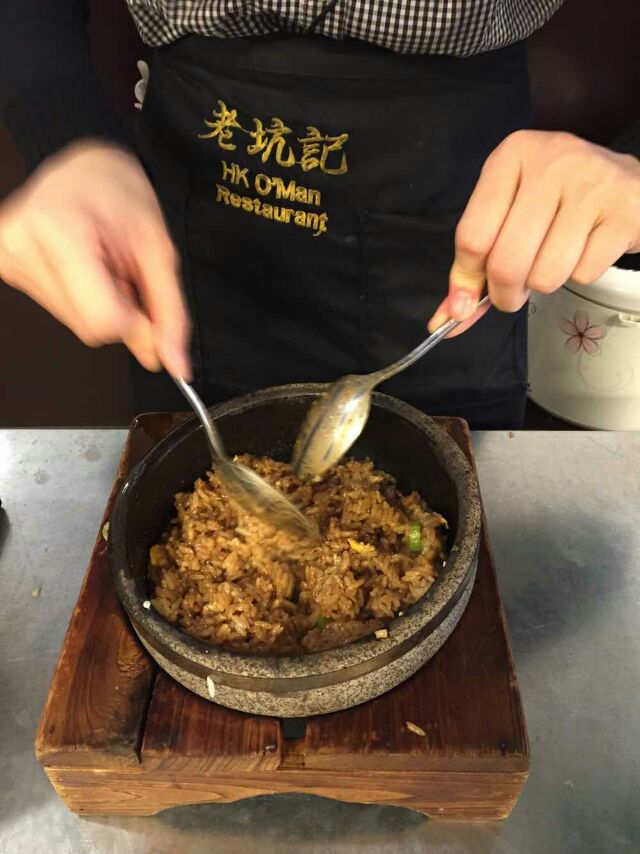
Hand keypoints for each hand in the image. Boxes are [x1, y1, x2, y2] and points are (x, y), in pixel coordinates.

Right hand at [0, 140, 190, 376]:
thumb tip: (176, 364)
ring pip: (75, 325)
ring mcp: (5, 256)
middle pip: (89, 328)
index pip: (103, 320)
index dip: (133, 319)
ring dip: (99, 304)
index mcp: (58, 229)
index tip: (138, 290)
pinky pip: (59, 311)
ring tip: (99, 262)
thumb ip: (169, 311)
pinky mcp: (2, 265)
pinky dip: (81, 298)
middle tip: (119, 268)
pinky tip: (80, 267)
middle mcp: (20, 243)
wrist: (84, 167)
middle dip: (118, 309)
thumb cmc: (120, 195)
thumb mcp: (158, 249)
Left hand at [428, 130, 639, 334]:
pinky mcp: (623, 212)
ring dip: (544, 284)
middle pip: (507, 262)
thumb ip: (473, 266)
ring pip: (545, 275)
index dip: (469, 277)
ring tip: (553, 260)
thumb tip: (450, 316)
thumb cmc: (556, 202)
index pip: (472, 237)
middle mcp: (551, 163)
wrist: (626, 183)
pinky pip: (583, 274)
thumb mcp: (506, 215)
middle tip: (514, 291)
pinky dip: (580, 275)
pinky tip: (585, 248)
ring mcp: (591, 184)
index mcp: (511, 157)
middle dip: (506, 295)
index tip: (471, 294)